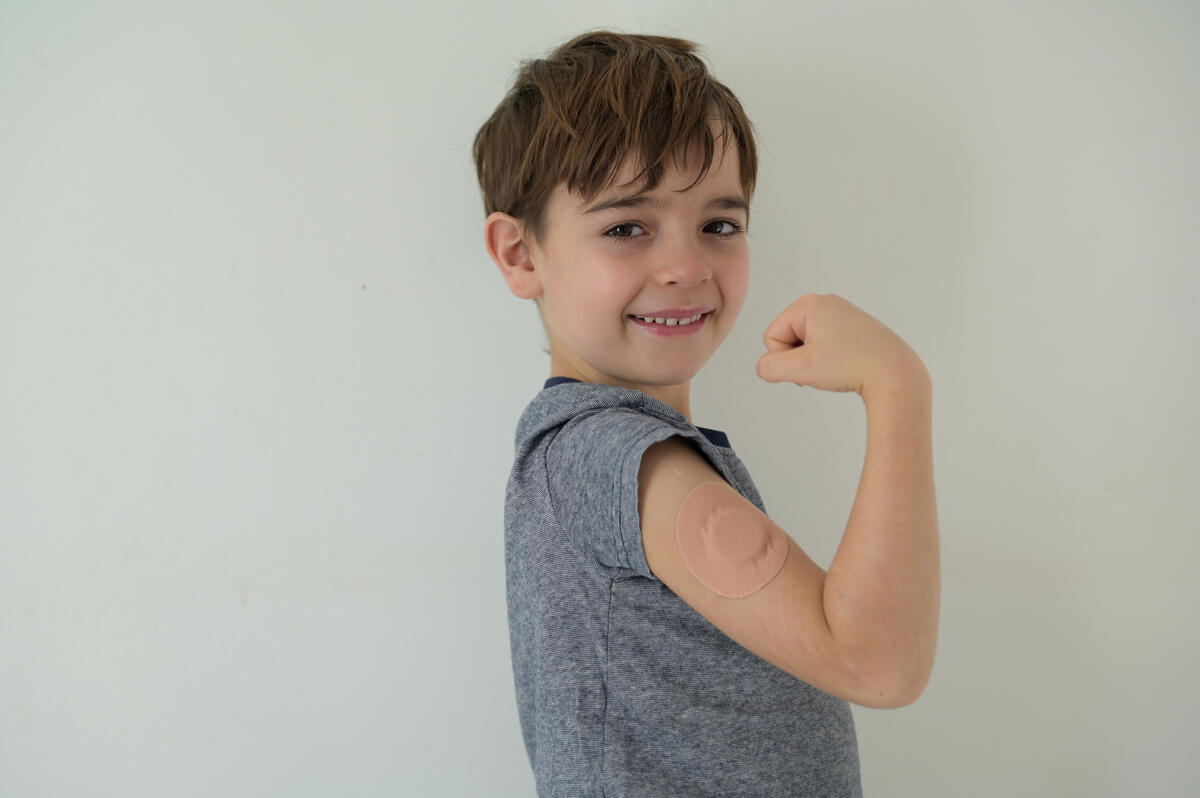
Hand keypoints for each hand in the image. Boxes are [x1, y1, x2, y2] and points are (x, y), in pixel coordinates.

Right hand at [755, 293, 926, 396]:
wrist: (895, 373)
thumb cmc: (851, 365)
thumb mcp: (801, 369)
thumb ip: (770, 368)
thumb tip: (764, 367)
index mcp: (809, 304)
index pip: (772, 335)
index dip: (783, 359)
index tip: (808, 367)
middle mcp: (825, 302)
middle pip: (789, 337)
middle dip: (799, 359)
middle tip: (823, 370)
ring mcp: (842, 313)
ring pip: (808, 343)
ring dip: (814, 362)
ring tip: (837, 369)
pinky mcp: (855, 327)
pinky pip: (826, 345)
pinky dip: (830, 360)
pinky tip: (847, 366)